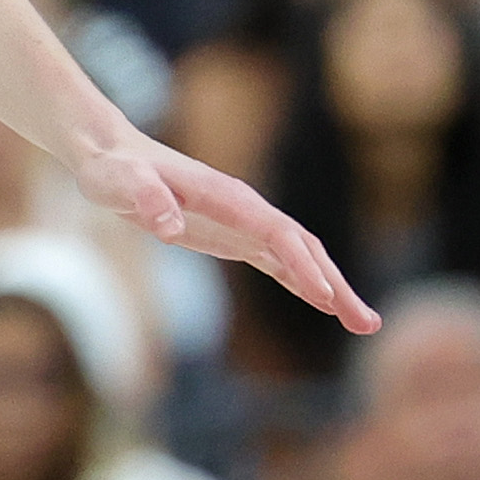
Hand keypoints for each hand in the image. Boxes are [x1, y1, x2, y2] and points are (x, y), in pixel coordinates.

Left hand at [72, 137, 374, 333]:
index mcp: (225, 196)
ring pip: (300, 256)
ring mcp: (243, 222)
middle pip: (303, 247)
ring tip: (364, 323)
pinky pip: (281, 262)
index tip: (324, 298)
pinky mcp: (235, 236)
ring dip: (332, 289)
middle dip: (336, 284)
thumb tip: (168, 226)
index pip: (276, 233)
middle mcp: (244, 208)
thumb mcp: (117, 183)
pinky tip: (325, 304)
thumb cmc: (113, 170)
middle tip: (368, 323)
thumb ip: (144, 198)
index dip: (301, 264)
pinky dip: (307, 283)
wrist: (112, 156)